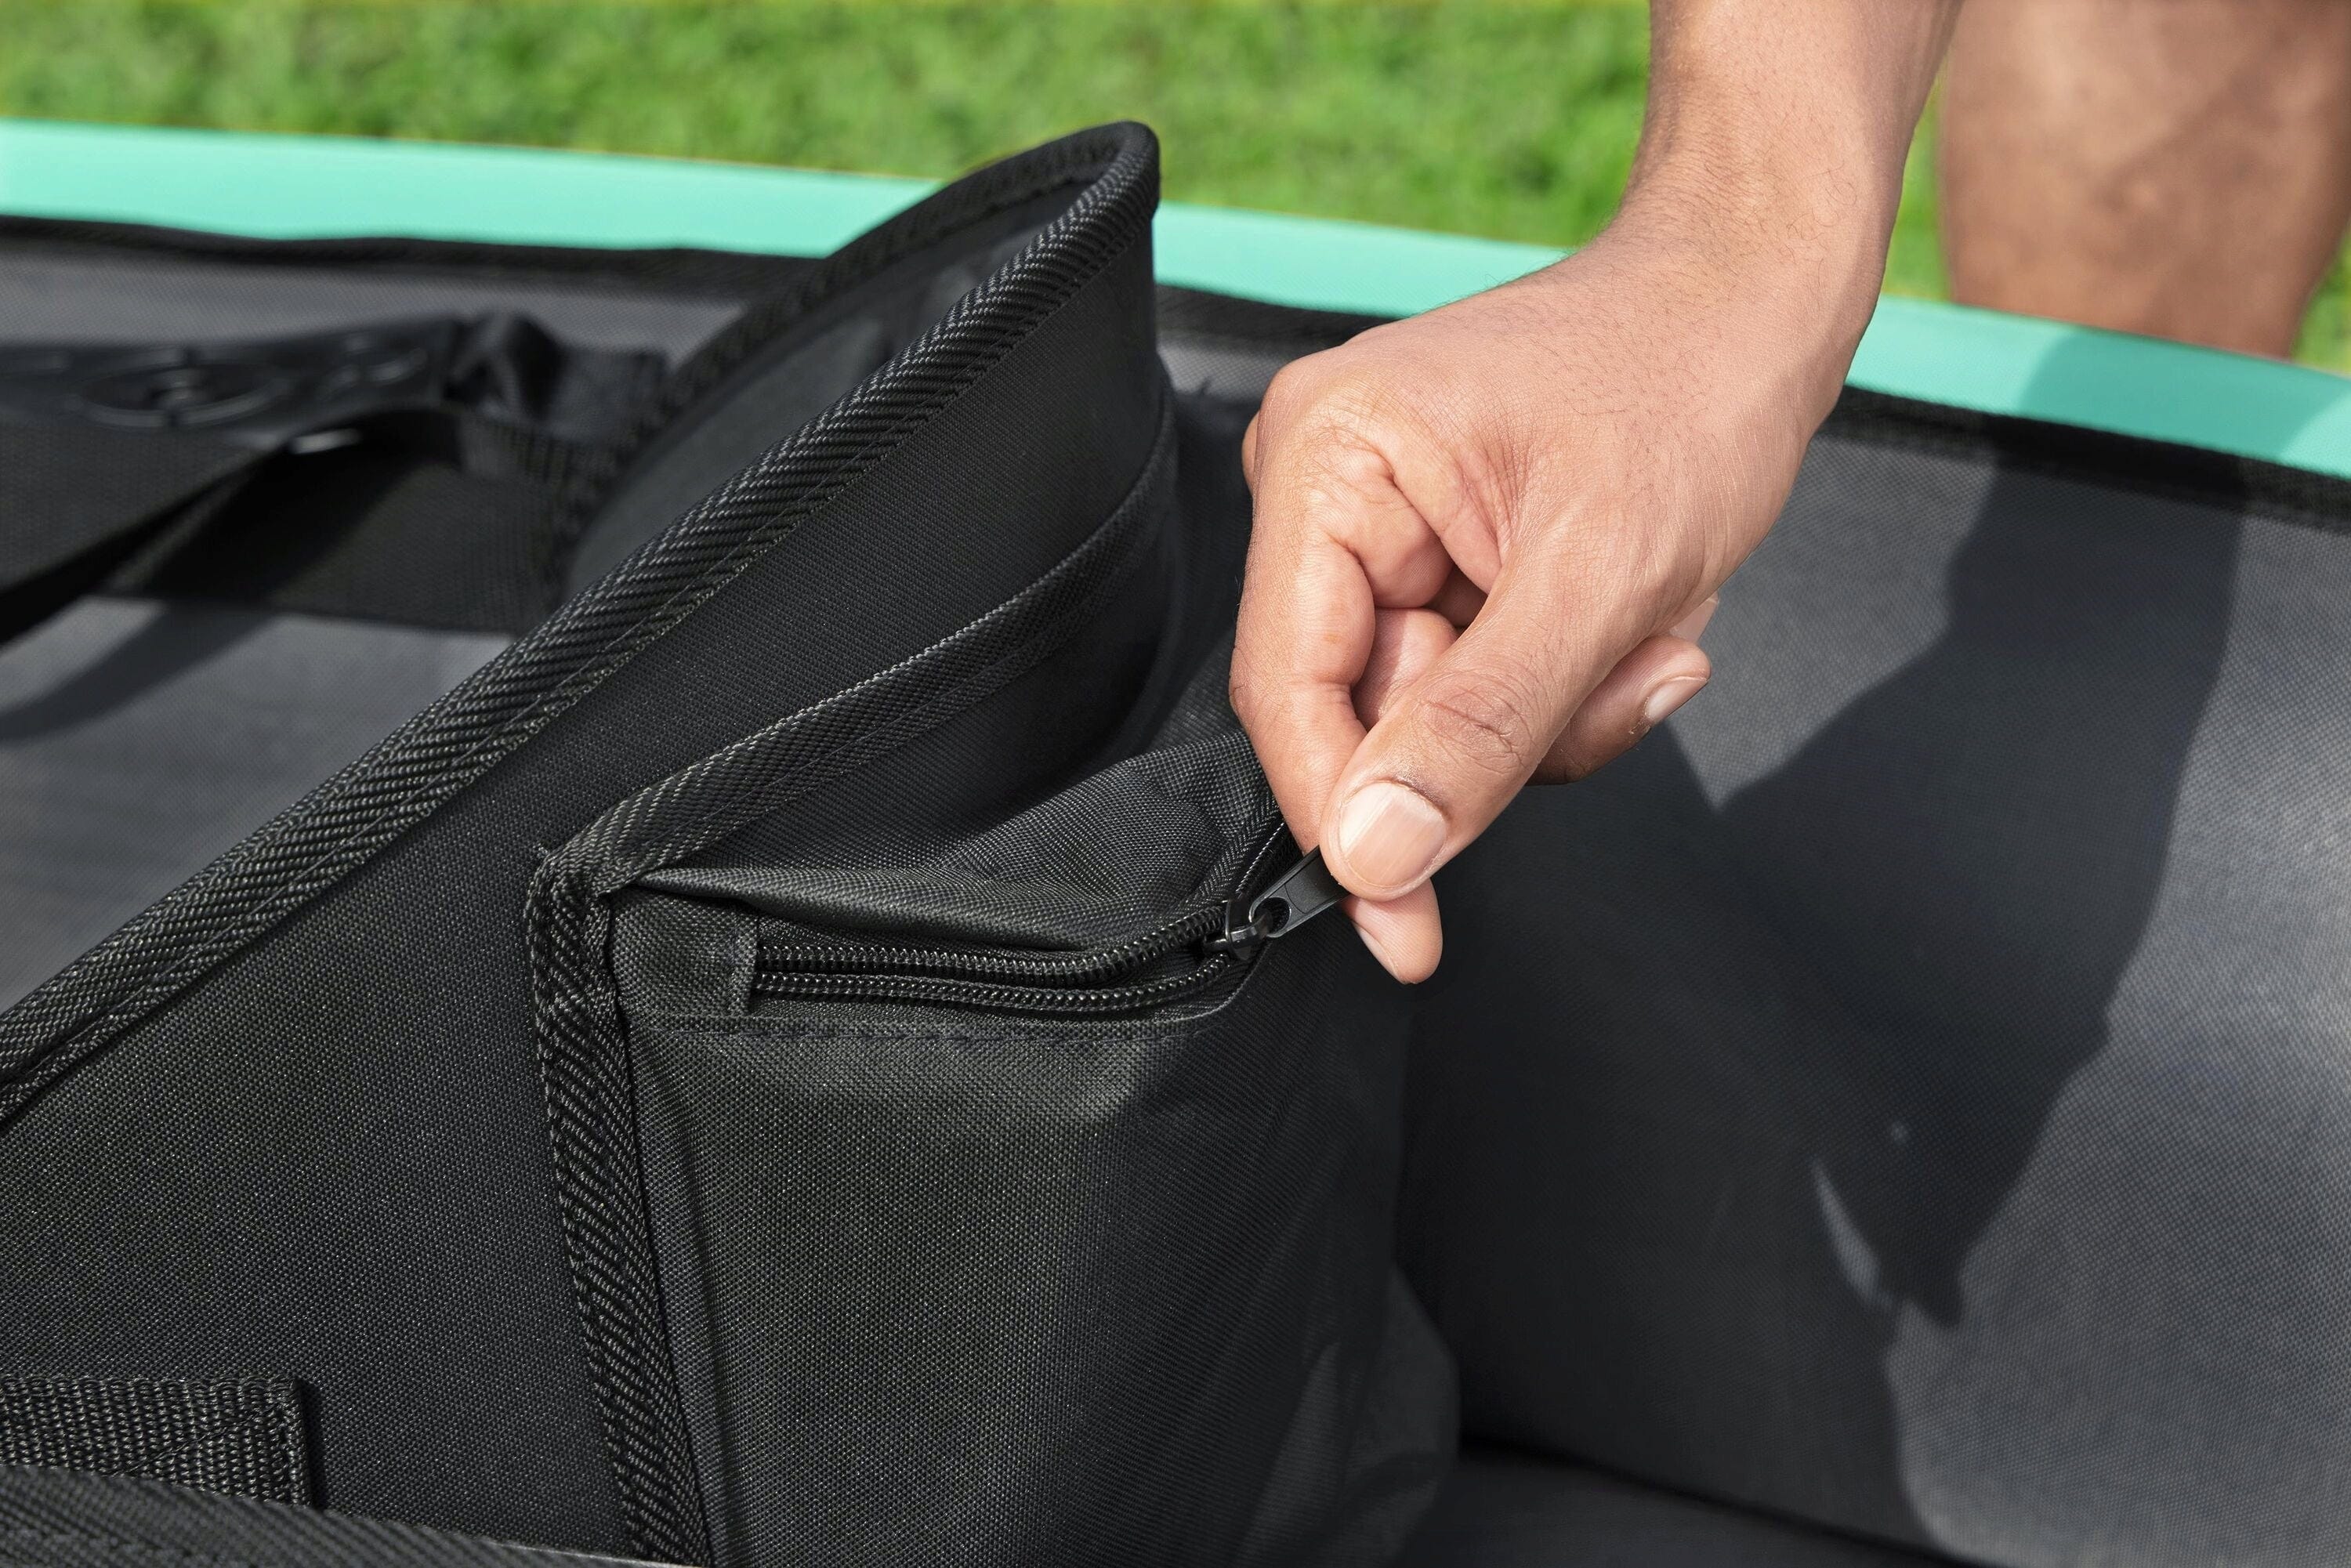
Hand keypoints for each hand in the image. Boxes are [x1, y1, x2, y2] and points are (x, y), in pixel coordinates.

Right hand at [1231, 205, 1874, 981]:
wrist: (1761, 297)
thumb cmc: (1693, 378)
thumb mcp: (1600, 574)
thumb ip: (1478, 726)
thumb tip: (1375, 851)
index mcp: (1328, 457)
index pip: (1288, 687)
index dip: (1344, 819)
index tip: (1401, 928)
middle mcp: (1331, 490)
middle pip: (1366, 713)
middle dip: (1501, 738)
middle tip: (1624, 680)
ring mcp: (1385, 527)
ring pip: (1435, 720)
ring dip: (1555, 712)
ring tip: (1647, 628)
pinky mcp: (1441, 557)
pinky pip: (1477, 688)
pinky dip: (1565, 685)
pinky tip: (1633, 620)